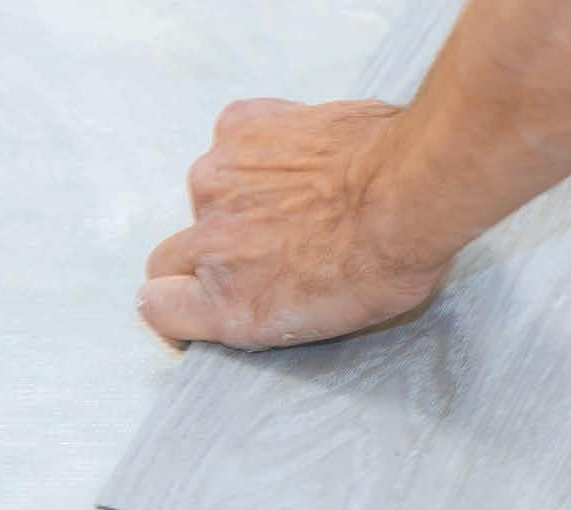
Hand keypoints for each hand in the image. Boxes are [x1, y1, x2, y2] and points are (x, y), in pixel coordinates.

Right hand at [138, 98, 449, 350]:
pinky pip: (236, 139)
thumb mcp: (331, 322)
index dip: (183, 302)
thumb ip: (270, 308)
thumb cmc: (393, 259)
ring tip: (305, 193)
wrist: (413, 189)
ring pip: (209, 192)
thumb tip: (260, 290)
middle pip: (172, 254)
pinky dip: (264, 148)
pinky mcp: (238, 127)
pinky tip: (307, 155)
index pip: (158, 307)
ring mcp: (215, 181)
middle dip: (212, 253)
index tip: (204, 297)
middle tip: (269, 244)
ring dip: (244, 196)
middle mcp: (207, 245)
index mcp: (228, 307)